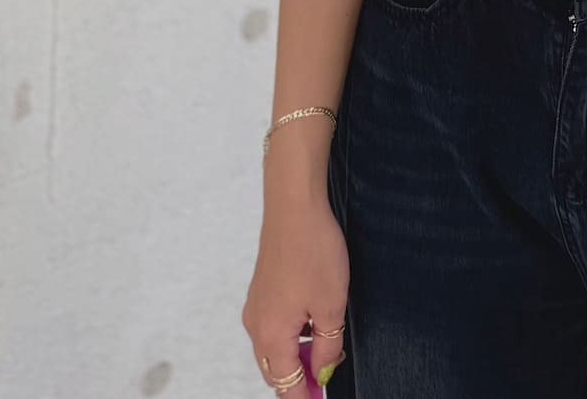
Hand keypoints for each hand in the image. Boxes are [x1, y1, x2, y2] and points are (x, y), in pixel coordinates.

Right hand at [242, 195, 348, 388]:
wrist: (293, 205)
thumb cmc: (313, 252)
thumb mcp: (330, 307)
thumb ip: (326, 347)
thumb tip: (321, 373)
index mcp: (271, 338)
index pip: (287, 387)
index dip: (306, 397)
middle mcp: (256, 327)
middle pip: (276, 371)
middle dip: (300, 380)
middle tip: (326, 375)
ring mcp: (255, 307)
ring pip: (274, 348)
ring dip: (296, 356)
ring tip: (326, 346)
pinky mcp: (261, 290)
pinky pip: (273, 326)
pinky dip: (291, 334)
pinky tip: (313, 319)